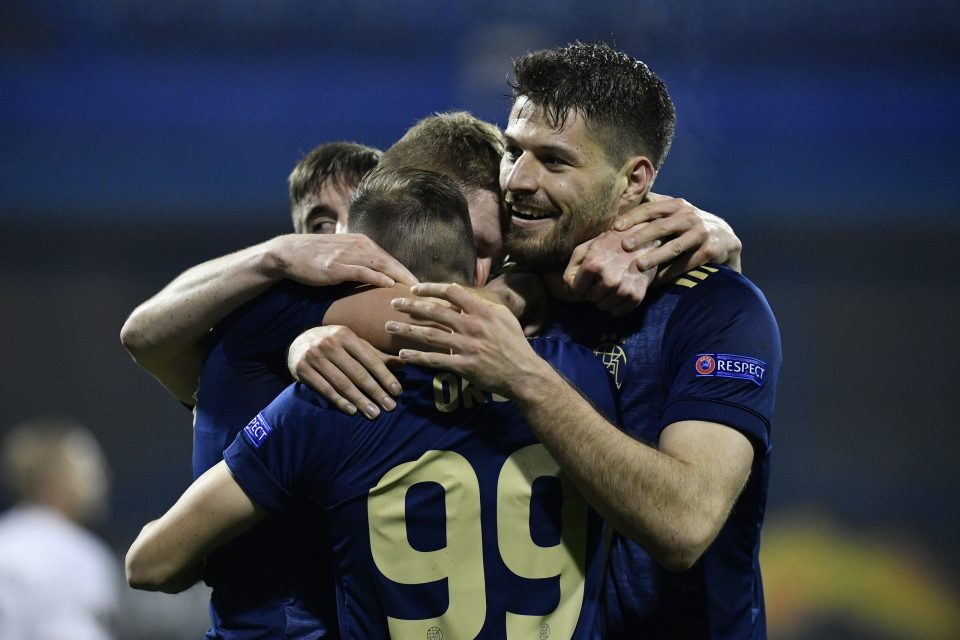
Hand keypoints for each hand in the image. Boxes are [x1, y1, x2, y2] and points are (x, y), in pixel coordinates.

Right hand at [268, 233, 418, 288]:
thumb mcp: (342, 256)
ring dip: (400, 278)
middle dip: (410, 277)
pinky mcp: (337, 266)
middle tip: (427, 291)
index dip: (408, 273)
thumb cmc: (315, 259)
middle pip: (392, 262)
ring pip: (381, 265)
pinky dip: (377, 277)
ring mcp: (348, 254)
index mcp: (363, 243)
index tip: (423, 287)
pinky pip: (362, 271)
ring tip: (415, 292)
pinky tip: (389, 286)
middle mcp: (359, 245)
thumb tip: (377, 281)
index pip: (391, 259)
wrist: (288, 254)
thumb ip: (360, 264)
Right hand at [287, 325, 402, 419]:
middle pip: (357, 372)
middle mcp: (329, 343)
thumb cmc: (334, 345)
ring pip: (341, 383)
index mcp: (345, 335)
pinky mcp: (301, 368)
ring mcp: (313, 356)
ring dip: (360, 400)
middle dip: (375, 391)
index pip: (369, 359)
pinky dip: (339, 401)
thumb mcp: (353, 345)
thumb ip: (376, 355)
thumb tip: (403, 363)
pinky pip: (324, 388)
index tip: (397, 392)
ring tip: (374, 413)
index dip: (385, 376)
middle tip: (390, 407)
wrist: (298, 343)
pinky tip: (352, 411)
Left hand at [386, 283, 550, 397]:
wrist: (524, 373)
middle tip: (393, 303)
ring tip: (389, 325)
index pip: (451, 292)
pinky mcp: (464, 366)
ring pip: (430, 335)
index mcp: (483, 311)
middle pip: (435, 311)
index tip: (414, 289)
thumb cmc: (515, 344)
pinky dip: (417, 357)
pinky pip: (435, 360)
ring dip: (406, 329)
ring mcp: (467, 346)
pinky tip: (402, 354)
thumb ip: (483, 305)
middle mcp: (473, 326)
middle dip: (410, 306)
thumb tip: (464, 295)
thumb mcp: (504, 317)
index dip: (430, 288)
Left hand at [563, 229, 658, 315]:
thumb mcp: (587, 247)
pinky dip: (615, 304)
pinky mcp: (636, 296)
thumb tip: (569, 286)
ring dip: (604, 298)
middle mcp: (609, 279)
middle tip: (602, 278)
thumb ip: (572, 266)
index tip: (587, 277)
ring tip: (612, 282)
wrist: (645, 241)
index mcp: (594, 265)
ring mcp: (624, 289)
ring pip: (602, 307)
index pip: (576, 290)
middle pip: (589, 299)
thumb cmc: (612, 243)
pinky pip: (616, 312)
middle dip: (592, 290)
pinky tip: (620, 289)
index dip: (580, 284)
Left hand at [612, 194, 742, 281]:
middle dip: (642, 236)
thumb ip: (654, 206)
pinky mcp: (709, 251)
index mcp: (676, 205)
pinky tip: (655, 282)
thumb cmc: (689, 225)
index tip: (615, 228)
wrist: (725, 238)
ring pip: (675, 247)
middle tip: (624, 246)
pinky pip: (686, 264)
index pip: (651, 208)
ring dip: (656, 257)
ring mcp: (700, 233)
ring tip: (639, 266)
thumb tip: (623, 202)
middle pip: (662, 226)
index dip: (633, 217)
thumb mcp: (675, 211)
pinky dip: (670, 274)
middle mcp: (689, 216)